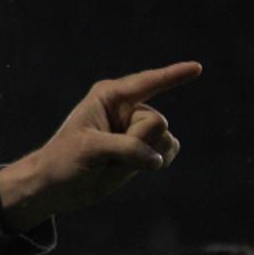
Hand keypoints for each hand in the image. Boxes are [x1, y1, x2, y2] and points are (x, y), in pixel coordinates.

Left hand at [0, 61, 202, 232]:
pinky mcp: (145, 147)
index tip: (197, 68)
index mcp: (109, 96)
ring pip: (166, 139)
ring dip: (144, 157)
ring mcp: (138, 127)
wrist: (57, 186)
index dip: (173, 75)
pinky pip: (170, 149)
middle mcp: (128, 107)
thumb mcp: (90, 149)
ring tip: (112, 161)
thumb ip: (126, 148)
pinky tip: (131, 167)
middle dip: (137, 143)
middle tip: (105, 154)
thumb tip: (157, 160)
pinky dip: (157, 162)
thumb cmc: (64, 160)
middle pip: (157, 123)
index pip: (147, 82)